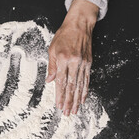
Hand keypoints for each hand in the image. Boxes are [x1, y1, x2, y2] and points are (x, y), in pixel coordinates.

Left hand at [46, 0, 98, 115]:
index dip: (60, 95)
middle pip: (71, 86)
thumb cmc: (63, 36)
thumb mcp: (52, 49)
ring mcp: (83, 64)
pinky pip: (87, 79)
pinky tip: (83, 99)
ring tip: (74, 110)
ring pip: (80, 85)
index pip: (61, 82)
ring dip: (76, 99)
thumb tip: (49, 81)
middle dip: (68, 101)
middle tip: (67, 113)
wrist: (79, 25)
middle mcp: (74, 63)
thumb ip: (51, 66)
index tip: (59, 105)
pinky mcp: (89, 63)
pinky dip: (85, 90)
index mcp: (63, 60)